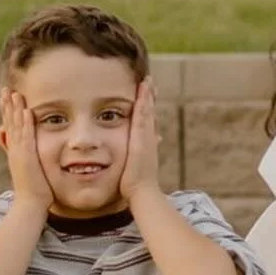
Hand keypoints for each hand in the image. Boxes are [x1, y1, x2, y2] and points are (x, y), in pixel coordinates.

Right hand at [0, 88, 52, 212]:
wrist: (31, 204)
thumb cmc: (37, 190)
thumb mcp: (32, 170)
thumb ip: (31, 159)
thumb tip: (32, 154)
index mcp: (17, 152)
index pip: (12, 127)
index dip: (9, 112)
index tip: (9, 98)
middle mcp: (15, 150)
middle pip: (9, 123)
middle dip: (8, 106)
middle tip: (6, 89)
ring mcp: (20, 153)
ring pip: (16, 126)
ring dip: (15, 109)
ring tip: (14, 93)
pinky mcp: (27, 157)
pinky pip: (27, 136)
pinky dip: (26, 123)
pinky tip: (26, 111)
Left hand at [120, 80, 160, 204]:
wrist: (142, 193)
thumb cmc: (132, 187)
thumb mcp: (131, 173)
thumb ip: (128, 167)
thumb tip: (125, 170)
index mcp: (144, 146)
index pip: (145, 124)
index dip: (146, 111)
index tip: (145, 98)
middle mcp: (148, 139)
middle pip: (150, 114)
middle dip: (150, 99)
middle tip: (150, 83)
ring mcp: (147, 137)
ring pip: (148, 111)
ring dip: (148, 95)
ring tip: (147, 81)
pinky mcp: (143, 136)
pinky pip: (143, 114)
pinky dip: (145, 101)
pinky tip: (143, 89)